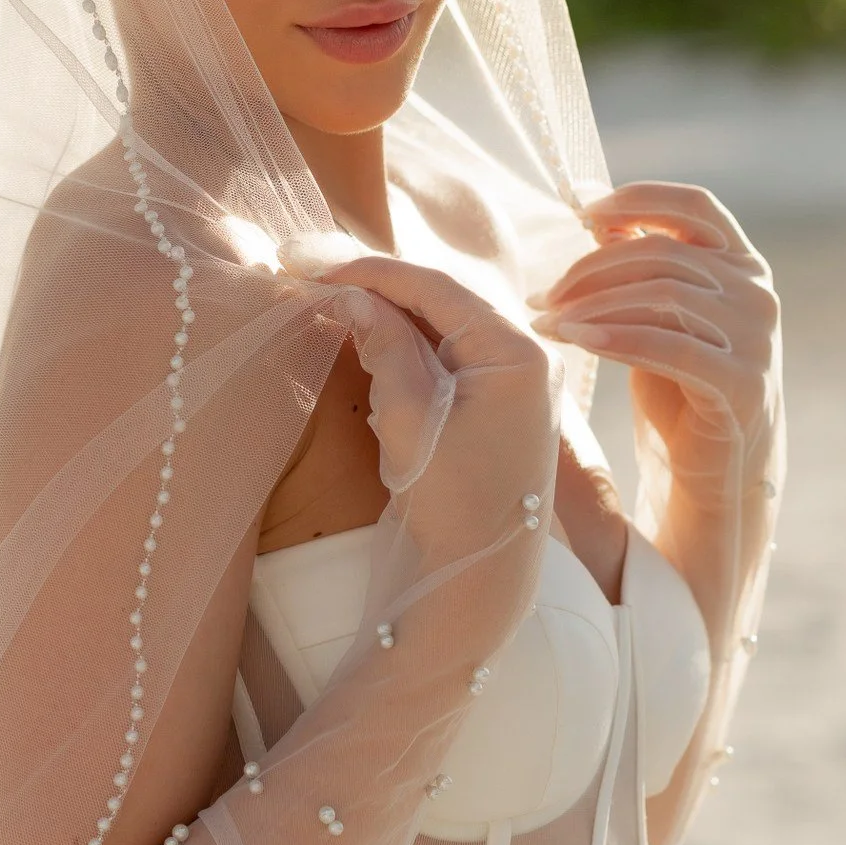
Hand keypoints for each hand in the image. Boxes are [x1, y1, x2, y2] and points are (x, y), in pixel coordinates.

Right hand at [300, 251, 561, 574]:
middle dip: (379, 289)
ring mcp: (518, 382)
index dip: (372, 272)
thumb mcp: (408, 419)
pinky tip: (368, 340)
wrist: (481, 578)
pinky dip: (408, 346)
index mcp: (517, 353)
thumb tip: (351, 297)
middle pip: (443, 301)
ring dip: (390, 316)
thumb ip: (384, 347)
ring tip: (332, 303)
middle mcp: (528, 358)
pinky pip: (451, 357)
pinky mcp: (501, 406)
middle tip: (317, 276)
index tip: (318, 266)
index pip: (437, 288)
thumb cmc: (450, 502)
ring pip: (444, 327)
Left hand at [530, 182, 779, 504]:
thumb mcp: (655, 316)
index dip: (638, 198)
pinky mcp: (742, 383)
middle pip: (663, 252)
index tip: (581, 212)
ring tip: (548, 321)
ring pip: (663, 294)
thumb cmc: (677, 385)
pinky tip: (578, 339)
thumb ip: (638, 265)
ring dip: (594, 304)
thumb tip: (594, 210)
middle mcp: (756, 292)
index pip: (695, 205)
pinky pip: (671, 346)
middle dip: (591, 268)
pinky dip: (618, 338)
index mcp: (742, 263)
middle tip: (542, 294)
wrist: (711, 467)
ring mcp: (755, 337)